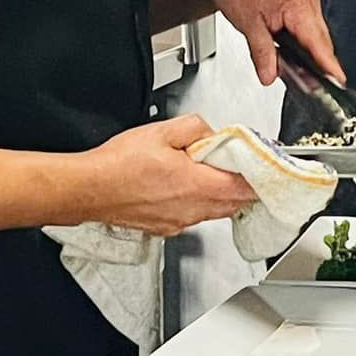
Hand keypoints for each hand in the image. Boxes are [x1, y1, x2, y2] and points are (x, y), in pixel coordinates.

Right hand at [69, 118, 252, 235]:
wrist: (90, 189)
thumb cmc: (119, 164)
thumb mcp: (162, 131)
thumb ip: (195, 127)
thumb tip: (210, 133)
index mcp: (197, 185)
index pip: (244, 188)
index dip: (259, 179)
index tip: (265, 170)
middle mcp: (191, 209)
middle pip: (233, 204)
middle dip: (243, 189)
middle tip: (245, 171)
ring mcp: (178, 222)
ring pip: (213, 212)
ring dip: (221, 196)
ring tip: (214, 176)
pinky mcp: (164, 227)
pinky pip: (192, 218)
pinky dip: (198, 205)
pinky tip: (186, 189)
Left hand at [205, 0, 343, 84]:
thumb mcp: (248, 25)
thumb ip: (262, 54)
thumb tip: (270, 75)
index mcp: (298, 3)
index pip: (317, 41)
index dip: (328, 63)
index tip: (337, 80)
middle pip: (320, 41)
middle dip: (315, 64)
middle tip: (305, 84)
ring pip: (315, 36)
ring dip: (308, 53)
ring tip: (294, 69)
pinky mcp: (301, 2)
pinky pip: (309, 28)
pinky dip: (302, 42)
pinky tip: (291, 52)